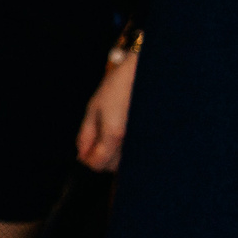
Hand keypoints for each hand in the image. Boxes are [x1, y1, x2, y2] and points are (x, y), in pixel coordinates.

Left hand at [78, 41, 137, 171]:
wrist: (148, 70)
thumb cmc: (119, 86)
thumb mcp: (94, 108)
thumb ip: (85, 135)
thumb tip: (81, 157)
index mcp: (115, 134)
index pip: (97, 164)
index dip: (87, 160)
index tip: (84, 151)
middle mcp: (132, 141)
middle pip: (111, 167)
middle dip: (100, 158)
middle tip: (97, 140)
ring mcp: (146, 141)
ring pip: (125, 163)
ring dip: (114, 156)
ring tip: (112, 133)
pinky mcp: (156, 137)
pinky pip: (138, 153)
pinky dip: (128, 150)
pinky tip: (126, 133)